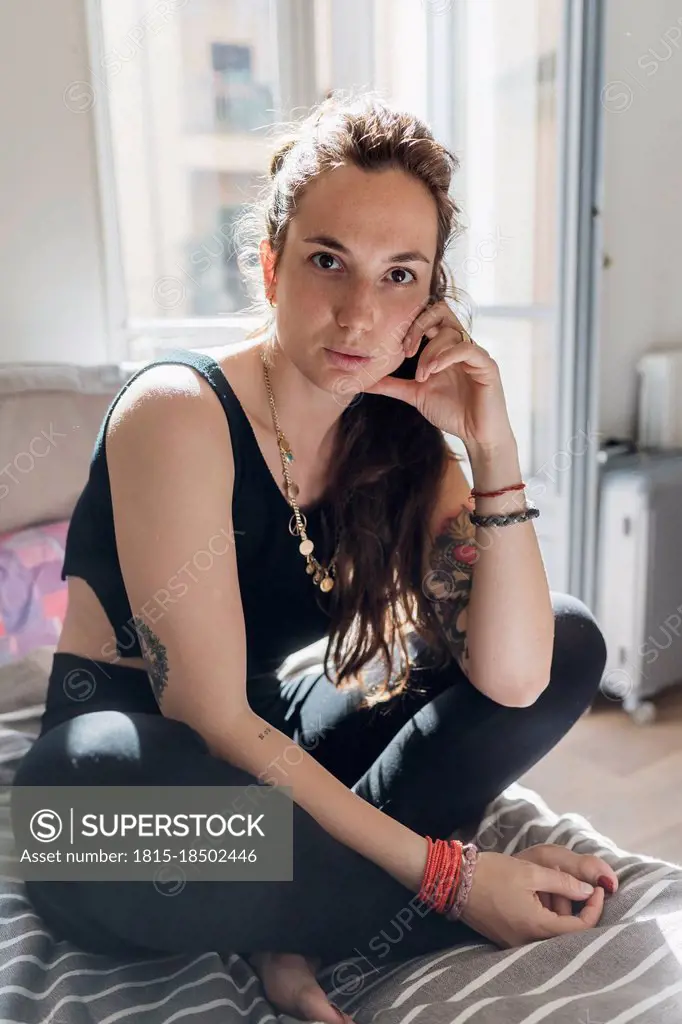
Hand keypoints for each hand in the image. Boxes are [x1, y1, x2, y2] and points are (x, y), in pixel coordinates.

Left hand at [363, 300, 512, 447]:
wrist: (476, 435)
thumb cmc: (451, 412)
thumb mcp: (415, 394)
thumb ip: (392, 384)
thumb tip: (365, 381)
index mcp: (445, 346)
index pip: (429, 316)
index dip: (410, 325)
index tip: (398, 349)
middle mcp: (460, 344)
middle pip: (441, 310)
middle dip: (418, 326)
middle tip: (406, 352)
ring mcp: (475, 352)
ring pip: (450, 331)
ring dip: (429, 352)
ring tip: (422, 376)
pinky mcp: (487, 365)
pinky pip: (466, 348)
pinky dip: (445, 357)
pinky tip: (433, 371)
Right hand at [450, 850, 606, 947]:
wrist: (453, 880)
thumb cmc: (492, 873)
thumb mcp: (531, 872)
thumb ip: (564, 883)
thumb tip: (588, 891)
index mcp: (537, 927)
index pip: (580, 928)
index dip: (594, 908)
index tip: (596, 888)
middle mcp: (528, 943)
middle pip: (565, 931)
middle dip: (572, 905)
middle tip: (566, 879)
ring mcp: (516, 943)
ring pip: (550, 930)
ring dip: (556, 907)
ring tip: (546, 881)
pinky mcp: (506, 937)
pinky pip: (534, 930)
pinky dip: (542, 913)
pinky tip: (534, 892)